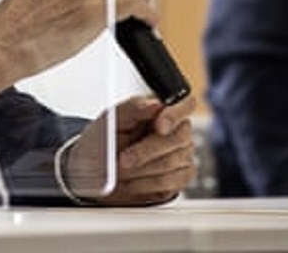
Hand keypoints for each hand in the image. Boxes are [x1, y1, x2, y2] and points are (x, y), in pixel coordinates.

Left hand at [63, 95, 196, 205]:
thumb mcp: (114, 118)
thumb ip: (134, 108)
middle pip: (178, 138)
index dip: (175, 115)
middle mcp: (179, 129)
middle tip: (123, 159)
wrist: (101, 167)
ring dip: (140, 169)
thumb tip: (155, 104)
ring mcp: (184, 153)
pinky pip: (170, 182)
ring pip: (171, 162)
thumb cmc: (110, 137)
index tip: (159, 126)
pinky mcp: (182, 176)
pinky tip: (131, 182)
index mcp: (165, 108)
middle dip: (146, 151)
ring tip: (120, 172)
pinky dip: (145, 183)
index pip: (186, 104)